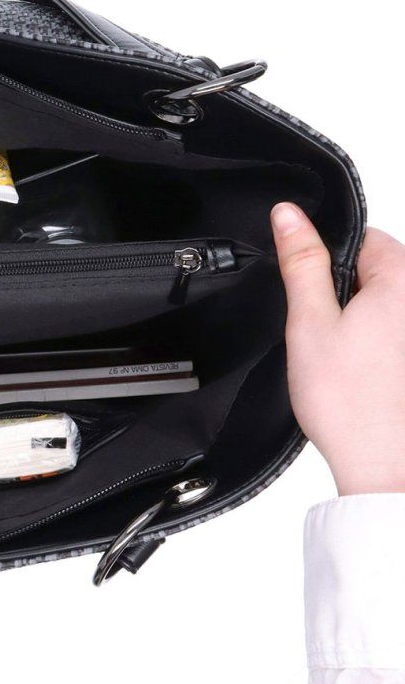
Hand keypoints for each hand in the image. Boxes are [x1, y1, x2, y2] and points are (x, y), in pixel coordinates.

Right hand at [271, 203, 404, 495]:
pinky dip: (378, 353)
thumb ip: (302, 262)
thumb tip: (289, 216)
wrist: (383, 467)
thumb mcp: (310, 322)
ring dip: (365, 326)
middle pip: (379, 274)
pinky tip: (364, 380)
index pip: (366, 239)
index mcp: (402, 281)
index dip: (330, 260)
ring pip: (387, 310)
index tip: (314, 292)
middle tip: (325, 334)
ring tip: (346, 363)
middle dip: (348, 296)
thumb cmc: (351, 404)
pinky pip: (394, 340)